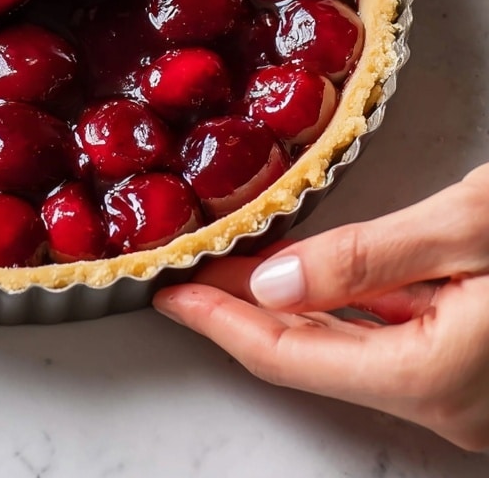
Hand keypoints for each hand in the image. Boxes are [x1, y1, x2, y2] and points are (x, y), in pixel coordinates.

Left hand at [153, 163, 488, 451]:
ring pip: (352, 346)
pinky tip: (308, 276)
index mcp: (434, 379)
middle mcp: (447, 403)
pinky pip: (393, 336)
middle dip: (243, 309)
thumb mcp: (464, 228)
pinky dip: (345, 305)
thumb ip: (366, 257)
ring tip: (232, 265)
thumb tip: (271, 282)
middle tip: (190, 268)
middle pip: (314, 355)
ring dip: (290, 306)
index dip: (221, 321)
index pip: (292, 355)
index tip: (171, 292)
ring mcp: (464, 390)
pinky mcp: (476, 363)